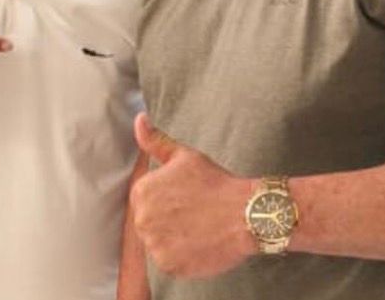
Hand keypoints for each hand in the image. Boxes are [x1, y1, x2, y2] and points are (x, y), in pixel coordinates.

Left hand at [129, 114, 252, 277]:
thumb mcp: (184, 156)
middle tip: (194, 216)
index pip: (145, 202)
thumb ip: (155, 141)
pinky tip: (199, 244)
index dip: (167, 202)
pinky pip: (169, 262)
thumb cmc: (216, 182)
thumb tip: (138, 120)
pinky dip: (182, 257)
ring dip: (174, 240)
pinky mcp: (168, 265)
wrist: (245, 213)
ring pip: (159, 244)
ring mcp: (154, 244)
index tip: (186, 201)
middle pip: (149, 224)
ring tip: (198, 230)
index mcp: (141, 191)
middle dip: (168, 221)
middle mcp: (142, 219)